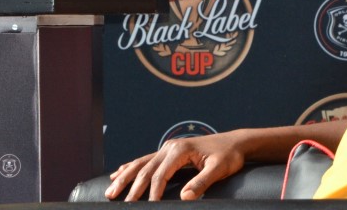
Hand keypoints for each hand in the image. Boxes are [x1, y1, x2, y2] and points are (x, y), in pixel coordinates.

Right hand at [105, 133, 245, 200]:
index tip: (148, 208)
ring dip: (125, 177)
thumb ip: (202, 182)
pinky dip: (131, 167)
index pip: (160, 175)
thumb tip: (184, 197)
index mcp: (180, 150)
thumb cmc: (229, 156)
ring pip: (141, 163)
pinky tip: (119, 173)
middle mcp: (170, 147)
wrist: (235, 143)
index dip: (152, 193)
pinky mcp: (169, 152)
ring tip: (110, 190)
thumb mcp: (219, 169)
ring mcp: (168, 148)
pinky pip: (146, 160)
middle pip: (145, 169)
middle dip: (130, 187)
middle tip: (116, 201)